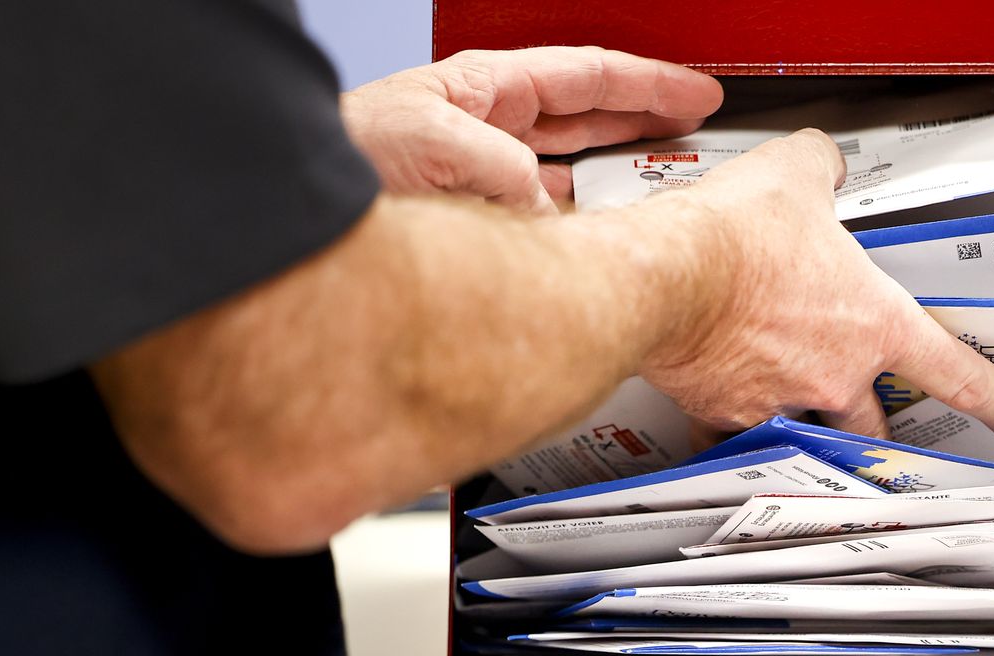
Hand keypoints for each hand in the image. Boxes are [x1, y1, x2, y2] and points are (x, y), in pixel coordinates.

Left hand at [341, 46, 722, 212]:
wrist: (295, 220)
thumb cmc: (341, 157)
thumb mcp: (427, 140)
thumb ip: (500, 168)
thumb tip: (544, 210)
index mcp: (485, 90)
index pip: (586, 76)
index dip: (649, 83)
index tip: (698, 94)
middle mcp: (489, 129)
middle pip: (589, 117)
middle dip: (646, 120)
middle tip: (698, 130)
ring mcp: (485, 176)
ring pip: (573, 170)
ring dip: (619, 177)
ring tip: (664, 183)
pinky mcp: (476, 224)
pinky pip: (545, 223)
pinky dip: (579, 230)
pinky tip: (600, 240)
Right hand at [640, 130, 993, 443]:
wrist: (663, 278)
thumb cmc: (733, 238)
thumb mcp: (795, 176)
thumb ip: (821, 170)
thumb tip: (820, 165)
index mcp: (873, 324)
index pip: (957, 374)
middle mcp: (833, 374)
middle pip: (875, 424)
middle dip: (877, 426)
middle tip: (875, 421)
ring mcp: (779, 400)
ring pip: (807, 434)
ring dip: (806, 427)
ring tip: (792, 414)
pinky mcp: (724, 412)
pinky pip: (734, 433)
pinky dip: (730, 422)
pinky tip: (720, 403)